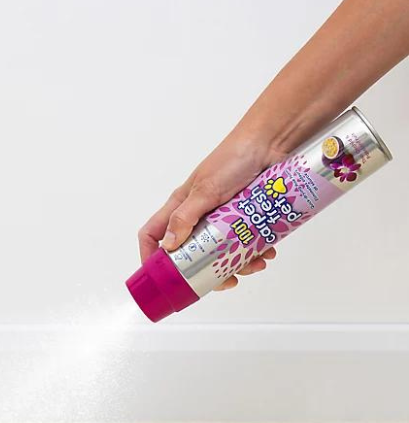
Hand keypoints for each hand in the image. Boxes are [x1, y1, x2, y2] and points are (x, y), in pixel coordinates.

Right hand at [138, 129, 284, 289]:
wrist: (272, 141)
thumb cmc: (233, 157)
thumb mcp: (206, 189)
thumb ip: (185, 216)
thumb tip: (168, 246)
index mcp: (180, 207)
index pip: (153, 234)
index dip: (150, 256)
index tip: (160, 278)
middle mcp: (197, 216)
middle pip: (191, 252)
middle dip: (205, 270)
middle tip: (223, 281)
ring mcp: (222, 218)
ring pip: (221, 251)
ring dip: (238, 263)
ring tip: (255, 264)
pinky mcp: (245, 218)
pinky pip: (246, 243)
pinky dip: (256, 251)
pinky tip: (268, 252)